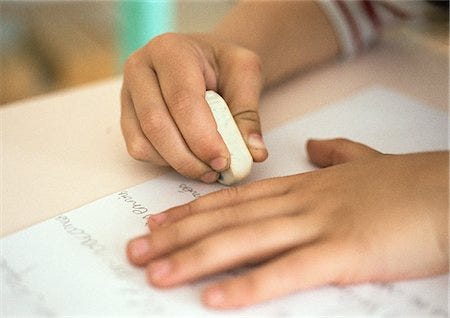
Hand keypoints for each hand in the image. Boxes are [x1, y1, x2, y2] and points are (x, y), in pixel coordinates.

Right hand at [121, 33, 267, 182]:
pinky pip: (138, 148)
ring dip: (178, 163)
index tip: (224, 160)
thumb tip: (255, 153)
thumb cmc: (223, 65)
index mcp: (170, 50)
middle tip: (216, 170)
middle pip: (157, 124)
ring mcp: (128, 93)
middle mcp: (140, 68)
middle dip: (189, 157)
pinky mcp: (126, 115)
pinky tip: (188, 158)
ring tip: (207, 167)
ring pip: (144, 141)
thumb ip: (249, 112)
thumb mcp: (245, 74)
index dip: (202, 137)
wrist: (204, 59)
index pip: (182, 100)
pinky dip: (165, 162)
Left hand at [126, 138, 448, 308]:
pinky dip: (247, 287)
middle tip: (137, 250)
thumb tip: (317, 146)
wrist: (447, 192)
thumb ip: (335, 153)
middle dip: (177, 237)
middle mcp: (298, 203)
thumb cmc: (406, 184)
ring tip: (157, 274)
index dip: (191, 211)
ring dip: (195, 260)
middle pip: (225, 219)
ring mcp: (316, 226)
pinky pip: (285, 273)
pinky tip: (213, 299)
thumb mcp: (362, 163)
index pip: (233, 199)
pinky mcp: (340, 253)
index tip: (158, 223)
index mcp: (301, 186)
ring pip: (242, 242)